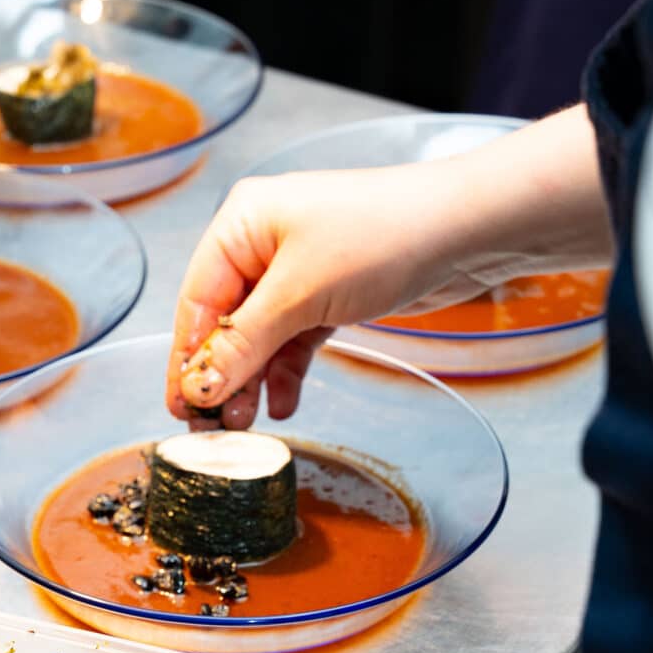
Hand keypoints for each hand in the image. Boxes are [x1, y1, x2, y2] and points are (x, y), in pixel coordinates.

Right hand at [165, 104, 613, 427]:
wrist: (470, 228)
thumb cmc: (383, 236)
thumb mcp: (300, 295)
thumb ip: (243, 344)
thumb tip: (196, 387)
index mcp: (241, 226)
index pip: (197, 301)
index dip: (188, 359)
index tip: (182, 408)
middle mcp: (263, 244)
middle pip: (225, 321)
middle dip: (222, 375)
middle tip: (214, 427)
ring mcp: (298, 269)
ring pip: (260, 335)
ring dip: (254, 379)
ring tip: (248, 424)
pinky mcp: (330, 292)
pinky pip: (294, 336)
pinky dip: (288, 369)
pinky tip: (285, 402)